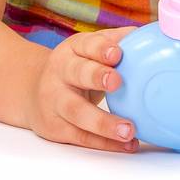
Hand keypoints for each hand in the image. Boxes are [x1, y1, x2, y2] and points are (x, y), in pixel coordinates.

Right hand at [26, 27, 138, 152]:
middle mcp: (59, 73)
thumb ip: (114, 41)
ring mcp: (55, 101)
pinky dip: (105, 143)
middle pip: (75, 73)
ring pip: (76, 111)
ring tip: (128, 129)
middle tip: (117, 82)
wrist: (31, 92)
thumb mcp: (87, 51)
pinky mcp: (56, 127)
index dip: (100, 48)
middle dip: (95, 76)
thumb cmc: (74, 70)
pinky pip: (81, 137)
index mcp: (71, 51)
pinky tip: (127, 144)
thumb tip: (148, 34)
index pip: (85, 45)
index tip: (117, 53)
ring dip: (103, 122)